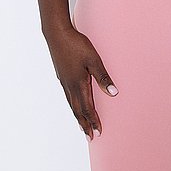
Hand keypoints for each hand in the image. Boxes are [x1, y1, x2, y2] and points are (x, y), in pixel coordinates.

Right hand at [46, 25, 117, 139]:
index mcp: (78, 83)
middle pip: (78, 110)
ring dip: (78, 117)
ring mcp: (64, 81)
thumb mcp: (94, 59)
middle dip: (85, 124)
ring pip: (72, 104)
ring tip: (82, 126)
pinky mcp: (61, 76)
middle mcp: (70, 86)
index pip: (87, 108)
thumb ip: (103, 77)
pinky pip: (68, 97)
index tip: (98, 133)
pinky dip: (73, 106)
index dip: (93, 121)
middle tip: (90, 137)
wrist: (56, 34)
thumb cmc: (76, 44)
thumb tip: (113, 93)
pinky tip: (74, 105)